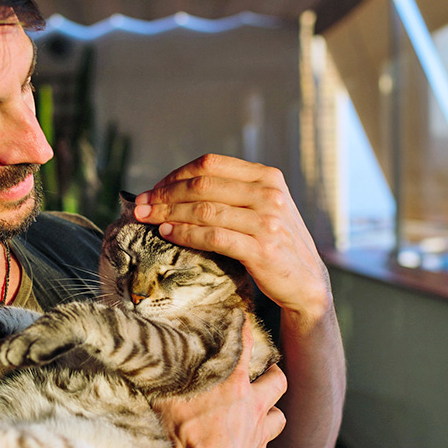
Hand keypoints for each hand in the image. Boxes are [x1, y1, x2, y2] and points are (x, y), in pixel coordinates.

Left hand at [135, 154, 331, 324]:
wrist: (306, 282)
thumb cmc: (275, 244)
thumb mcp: (262, 207)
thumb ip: (231, 193)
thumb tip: (176, 187)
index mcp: (267, 176)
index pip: (210, 165)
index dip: (175, 175)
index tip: (152, 190)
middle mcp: (269, 194)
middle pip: (202, 185)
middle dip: (164, 195)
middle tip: (140, 206)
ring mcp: (267, 221)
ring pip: (204, 209)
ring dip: (169, 214)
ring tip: (147, 220)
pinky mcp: (262, 249)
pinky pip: (213, 236)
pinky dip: (185, 233)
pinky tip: (168, 234)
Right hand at [154, 321, 286, 447]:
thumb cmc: (185, 442)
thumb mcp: (166, 406)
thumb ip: (162, 384)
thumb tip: (142, 365)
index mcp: (233, 386)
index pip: (244, 347)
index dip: (245, 330)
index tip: (246, 319)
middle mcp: (253, 407)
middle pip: (278, 380)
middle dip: (274, 373)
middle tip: (266, 372)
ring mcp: (260, 436)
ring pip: (280, 418)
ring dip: (272, 414)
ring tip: (262, 413)